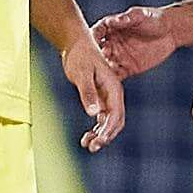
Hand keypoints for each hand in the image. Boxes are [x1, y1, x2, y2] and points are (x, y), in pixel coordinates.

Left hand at [62, 33, 125, 150]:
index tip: (98, 142)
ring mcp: (107, 97)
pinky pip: (101, 118)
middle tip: (92, 147)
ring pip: (108, 122)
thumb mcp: (82, 74)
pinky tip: (86, 137)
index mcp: (114, 88)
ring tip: (87, 145)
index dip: (108, 131)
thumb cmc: (79, 56)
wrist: (76, 44)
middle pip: (115, 122)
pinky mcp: (99, 98)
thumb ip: (88, 93)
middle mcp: (113, 94)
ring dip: (100, 135)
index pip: (116, 115)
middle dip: (106, 136)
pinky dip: (95, 129)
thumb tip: (94, 114)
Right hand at [91, 4, 186, 77]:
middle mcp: (111, 43)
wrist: (171, 31)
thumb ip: (127, 18)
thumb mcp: (140, 16)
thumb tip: (114, 20)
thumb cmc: (153, 18)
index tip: (88, 45)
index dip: (91, 40)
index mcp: (110, 29)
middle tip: (93, 65)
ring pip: (105, 67)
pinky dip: (111, 83)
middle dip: (94, 59)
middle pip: (98, 53)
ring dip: (100, 73)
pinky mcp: (128, 68)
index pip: (96, 34)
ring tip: (98, 79)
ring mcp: (119, 57)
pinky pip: (117, 76)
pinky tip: (109, 88)